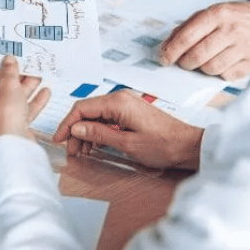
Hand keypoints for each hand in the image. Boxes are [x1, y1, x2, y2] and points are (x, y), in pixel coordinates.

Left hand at [0, 55, 50, 144]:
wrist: (12, 145)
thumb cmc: (1, 116)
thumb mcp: (7, 85)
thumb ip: (9, 71)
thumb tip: (8, 61)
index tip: (2, 64)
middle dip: (13, 79)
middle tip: (24, 70)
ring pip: (11, 101)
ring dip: (25, 89)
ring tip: (37, 78)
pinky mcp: (10, 129)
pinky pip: (20, 113)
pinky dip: (32, 103)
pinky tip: (43, 94)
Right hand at [53, 91, 202, 169]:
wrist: (190, 146)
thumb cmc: (164, 145)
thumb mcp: (127, 143)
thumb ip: (99, 134)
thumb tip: (76, 128)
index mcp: (117, 102)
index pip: (81, 109)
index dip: (67, 124)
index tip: (59, 139)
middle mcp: (120, 98)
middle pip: (87, 111)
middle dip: (76, 130)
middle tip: (71, 150)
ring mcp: (126, 104)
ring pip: (96, 115)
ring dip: (86, 132)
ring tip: (82, 151)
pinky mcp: (130, 111)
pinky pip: (107, 118)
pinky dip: (98, 130)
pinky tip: (95, 144)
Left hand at [160, 0, 249, 80]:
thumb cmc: (232, 18)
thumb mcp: (209, 13)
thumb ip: (187, 28)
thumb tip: (167, 47)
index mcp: (216, 14)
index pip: (186, 37)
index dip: (171, 51)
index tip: (164, 59)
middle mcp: (231, 30)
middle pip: (197, 56)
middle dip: (184, 63)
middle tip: (182, 63)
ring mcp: (244, 47)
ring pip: (211, 68)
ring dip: (201, 69)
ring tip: (202, 62)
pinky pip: (227, 76)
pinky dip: (218, 73)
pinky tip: (220, 63)